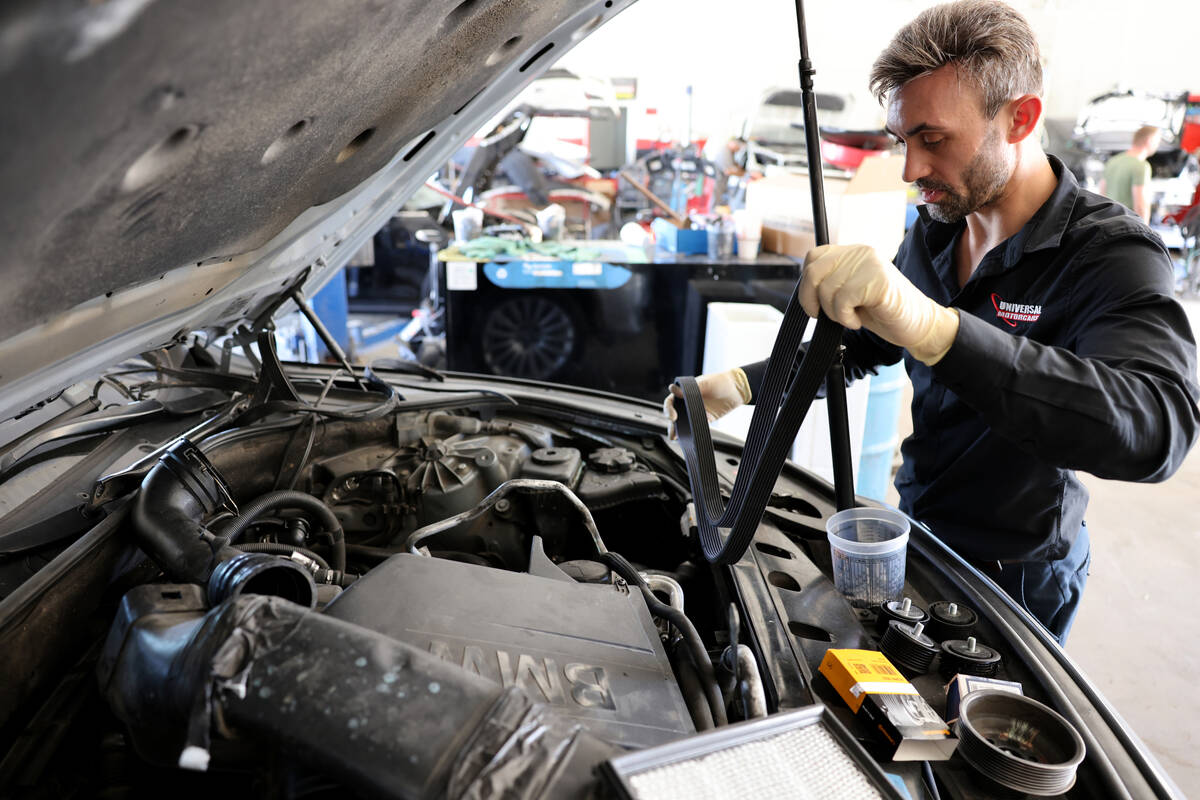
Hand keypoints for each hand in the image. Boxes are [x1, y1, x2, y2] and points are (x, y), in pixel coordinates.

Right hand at [662, 367, 752, 438]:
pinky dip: (693, 432)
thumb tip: (672, 389)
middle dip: (672, 424)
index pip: (671, 401)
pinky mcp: (706, 419)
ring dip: (679, 430)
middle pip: (675, 414)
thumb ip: (689, 389)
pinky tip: (690, 437)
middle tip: (673, 431)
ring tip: (675, 437)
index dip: (669, 409)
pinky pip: (697, 426)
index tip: (672, 416)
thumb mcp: (705, 383)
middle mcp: (689, 402)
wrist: (738, 389)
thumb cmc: (720, 381)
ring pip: (684, 422)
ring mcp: (696, 411)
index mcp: (685, 392)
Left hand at [799, 244, 959, 364]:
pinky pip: (843, 300)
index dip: (806, 286)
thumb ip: (830, 284)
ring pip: (827, 289)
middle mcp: (860, 252)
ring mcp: (869, 264)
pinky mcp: (877, 280)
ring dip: (834, 313)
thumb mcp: (850, 293)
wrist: (918, 324)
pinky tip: (859, 320)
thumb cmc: (883, 311)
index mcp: (852, 252)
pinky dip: (845, 317)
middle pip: (813, 272)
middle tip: (825, 317)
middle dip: (812, 301)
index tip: (813, 306)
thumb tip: (804, 291)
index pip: (813, 257)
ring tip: (852, 317)